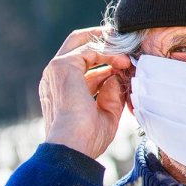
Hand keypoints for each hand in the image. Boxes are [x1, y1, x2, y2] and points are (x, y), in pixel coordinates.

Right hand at [39, 27, 134, 158]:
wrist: (74, 145)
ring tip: (130, 56)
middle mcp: (56, 76)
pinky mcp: (62, 66)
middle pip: (77, 44)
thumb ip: (111, 92)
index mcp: (63, 88)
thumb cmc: (88, 138)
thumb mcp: (107, 112)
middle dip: (102, 40)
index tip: (127, 62)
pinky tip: (123, 62)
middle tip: (125, 42)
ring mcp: (56, 69)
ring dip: (109, 47)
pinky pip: (89, 50)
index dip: (106, 60)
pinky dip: (109, 53)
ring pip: (83, 43)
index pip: (83, 64)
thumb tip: (117, 76)